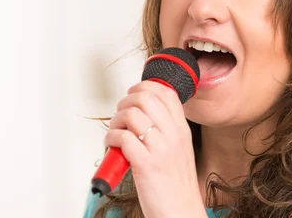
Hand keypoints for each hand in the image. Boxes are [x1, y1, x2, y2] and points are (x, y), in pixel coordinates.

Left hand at [104, 80, 206, 217]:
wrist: (181, 213)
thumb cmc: (175, 186)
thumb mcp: (179, 150)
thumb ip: (165, 130)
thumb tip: (139, 113)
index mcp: (181, 130)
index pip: (165, 92)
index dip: (144, 86)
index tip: (132, 94)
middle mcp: (173, 135)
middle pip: (145, 97)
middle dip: (125, 102)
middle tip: (120, 115)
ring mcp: (160, 149)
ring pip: (131, 115)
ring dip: (115, 121)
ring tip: (115, 134)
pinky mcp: (146, 164)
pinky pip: (122, 138)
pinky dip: (111, 139)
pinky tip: (113, 147)